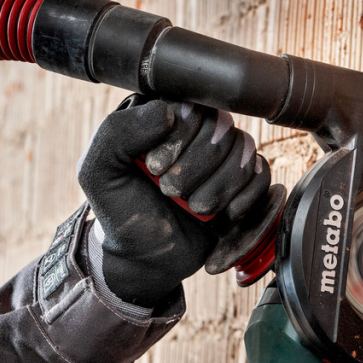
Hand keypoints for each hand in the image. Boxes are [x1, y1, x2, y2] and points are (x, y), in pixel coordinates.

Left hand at [77, 99, 270, 306]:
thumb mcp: (99, 172)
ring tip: (195, 209)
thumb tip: (168, 110)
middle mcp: (195, 128)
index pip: (190, 104)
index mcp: (161, 116)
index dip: (179, 138)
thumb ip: (116, 133)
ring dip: (219, 189)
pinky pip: (263, 176)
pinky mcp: (242, 181)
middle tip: (170, 193)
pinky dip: (246, 200)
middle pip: (222, 127)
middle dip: (197, 169)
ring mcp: (221, 154)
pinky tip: (223, 218)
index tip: (154, 169)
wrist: (144, 258)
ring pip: (245, 152)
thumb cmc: (120, 212)